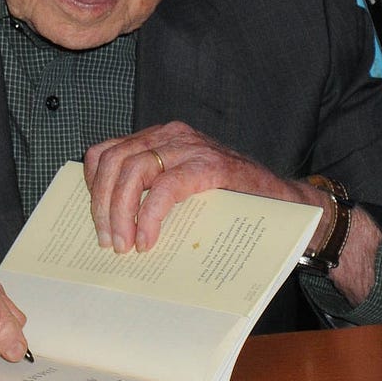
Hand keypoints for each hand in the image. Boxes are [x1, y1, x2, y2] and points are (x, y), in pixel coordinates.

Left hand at [83, 121, 380, 304]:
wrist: (289, 206)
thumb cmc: (233, 203)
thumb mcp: (182, 191)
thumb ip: (151, 191)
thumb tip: (108, 223)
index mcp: (160, 139)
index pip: (106, 151)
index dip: (92, 185)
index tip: (94, 219)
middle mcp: (172, 135)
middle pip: (114, 160)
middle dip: (102, 204)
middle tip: (108, 241)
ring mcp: (193, 147)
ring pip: (134, 170)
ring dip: (121, 212)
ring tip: (124, 245)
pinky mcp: (213, 165)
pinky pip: (167, 186)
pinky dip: (151, 215)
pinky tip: (148, 239)